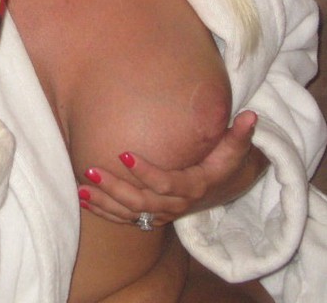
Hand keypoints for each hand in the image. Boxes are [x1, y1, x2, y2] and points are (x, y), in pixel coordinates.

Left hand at [78, 110, 268, 226]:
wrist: (217, 189)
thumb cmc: (221, 163)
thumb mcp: (233, 150)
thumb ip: (239, 134)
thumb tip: (251, 115)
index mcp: (192, 188)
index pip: (166, 183)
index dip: (145, 172)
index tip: (124, 153)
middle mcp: (175, 206)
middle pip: (141, 202)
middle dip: (115, 188)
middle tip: (92, 170)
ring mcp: (161, 214)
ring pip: (129, 213)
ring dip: (104, 201)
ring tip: (82, 186)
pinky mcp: (149, 217)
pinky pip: (124, 218)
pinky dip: (103, 211)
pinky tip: (83, 197)